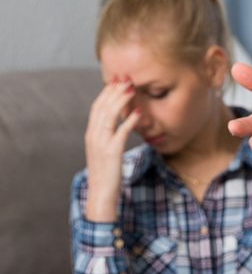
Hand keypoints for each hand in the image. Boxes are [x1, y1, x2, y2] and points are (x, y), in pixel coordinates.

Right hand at [83, 78, 139, 221]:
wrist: (101, 193)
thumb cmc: (106, 171)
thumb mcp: (104, 149)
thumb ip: (108, 134)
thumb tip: (118, 121)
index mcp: (91, 134)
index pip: (97, 107)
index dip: (107, 92)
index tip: (117, 80)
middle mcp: (93, 136)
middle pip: (102, 107)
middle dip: (114, 91)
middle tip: (127, 79)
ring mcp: (101, 143)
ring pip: (109, 116)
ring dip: (121, 100)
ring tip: (132, 89)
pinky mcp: (112, 152)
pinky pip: (121, 132)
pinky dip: (129, 121)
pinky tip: (139, 112)